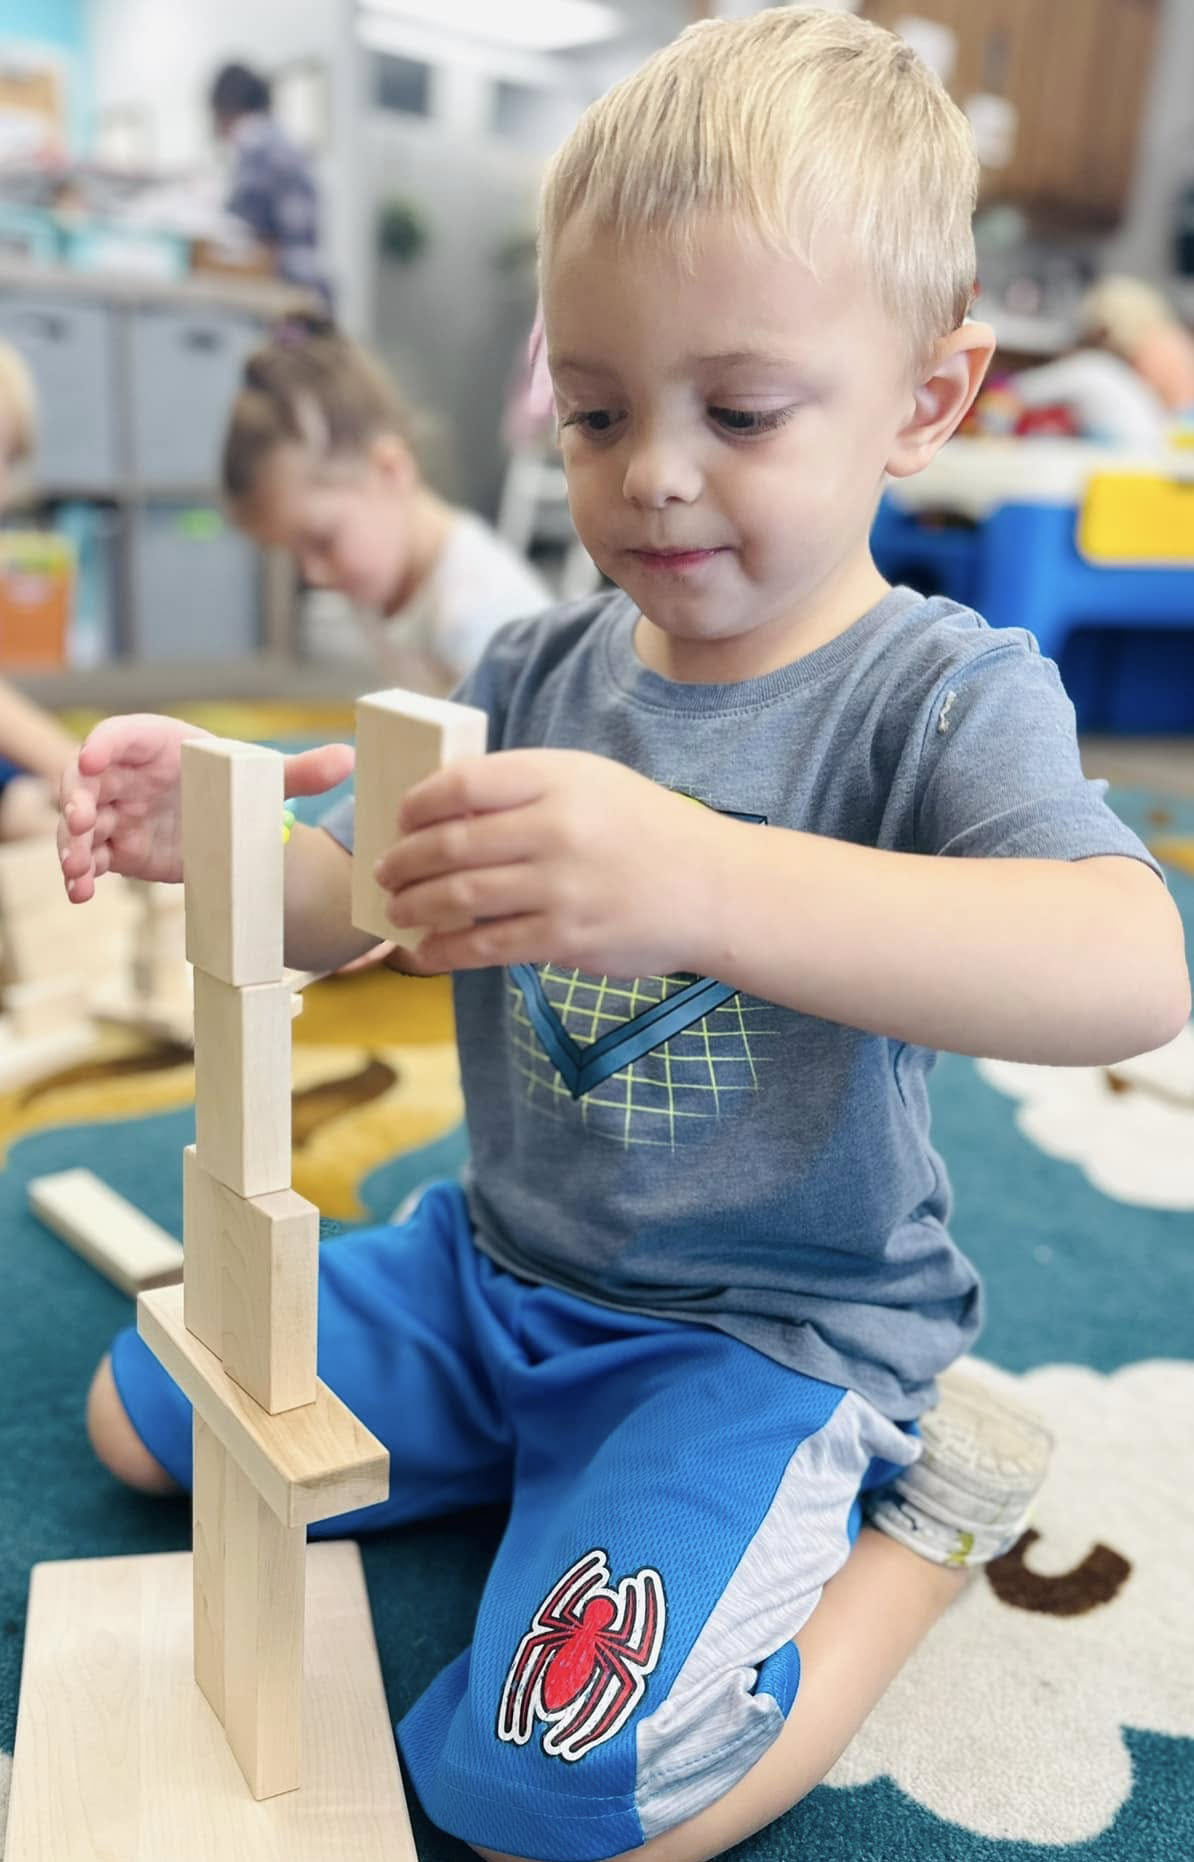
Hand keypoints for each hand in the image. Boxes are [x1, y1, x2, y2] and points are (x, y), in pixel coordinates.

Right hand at [59, 713, 354, 902]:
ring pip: (81, 823)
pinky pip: (90, 857)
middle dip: (77, 799)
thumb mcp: (268, 781)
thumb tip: (349, 759)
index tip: (92, 762)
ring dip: (71, 844)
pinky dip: (81, 875)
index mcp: (159, 744)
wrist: (229, 827)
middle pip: (87, 779)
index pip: (122, 734)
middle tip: (81, 821)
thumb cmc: (237, 786)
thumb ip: (302, 771)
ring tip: (78, 869)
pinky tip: (82, 892)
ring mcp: (118, 811)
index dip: (102, 745)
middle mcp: (129, 774)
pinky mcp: (117, 848)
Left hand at [372, 748, 731, 975]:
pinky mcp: (566, 938)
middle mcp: (557, 828)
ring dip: (414, 906)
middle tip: (383, 871)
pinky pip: (486, 946)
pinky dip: (445, 951)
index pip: (463, 783)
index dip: (417, 802)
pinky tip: (424, 954)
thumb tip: (447, 807)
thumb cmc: (647, 831)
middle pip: (451, 843)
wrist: (714, 889)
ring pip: (459, 896)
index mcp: (560, 778)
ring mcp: (561, 886)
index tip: (400, 817)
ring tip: (396, 911)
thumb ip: (527, 788)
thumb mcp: (592, 783)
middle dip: (402, 860)